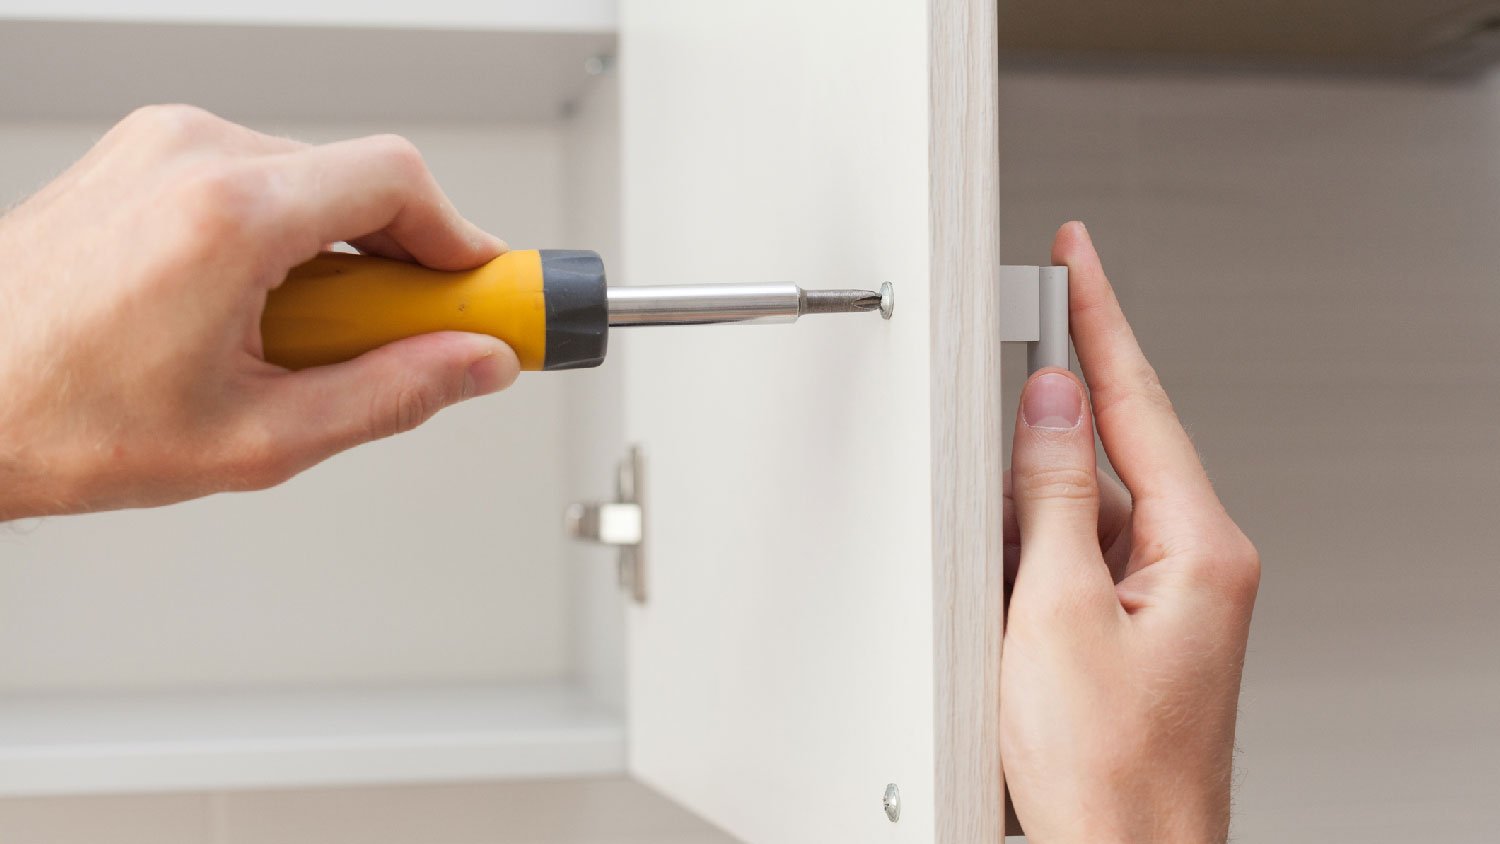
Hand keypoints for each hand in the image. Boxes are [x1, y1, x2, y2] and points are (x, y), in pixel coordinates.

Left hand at [0, 105, 518, 518]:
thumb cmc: (59, 421)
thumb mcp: (260, 438)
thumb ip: (392, 394)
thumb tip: (472, 366)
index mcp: (227, 215)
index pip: (399, 182)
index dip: (463, 242)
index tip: (488, 291)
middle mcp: (190, 155)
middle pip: (360, 181)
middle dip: (401, 264)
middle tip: (406, 341)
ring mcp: (157, 147)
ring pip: (310, 181)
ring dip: (338, 256)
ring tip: (303, 340)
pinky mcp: (140, 157)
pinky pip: (255, 179)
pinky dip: (285, 239)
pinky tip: (256, 310)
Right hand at [1001, 223, 1260, 842]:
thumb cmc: (1108, 775)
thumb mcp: (1055, 616)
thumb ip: (1053, 497)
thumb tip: (1052, 406)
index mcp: (1200, 550)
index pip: (1141, 403)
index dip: (1102, 319)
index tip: (1080, 258)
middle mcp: (1195, 566)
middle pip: (1117, 447)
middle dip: (1055, 410)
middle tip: (1010, 361)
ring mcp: (1165, 599)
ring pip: (1087, 506)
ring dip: (1031, 502)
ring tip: (999, 556)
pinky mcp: (1132, 627)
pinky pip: (1077, 556)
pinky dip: (1033, 551)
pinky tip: (1004, 580)